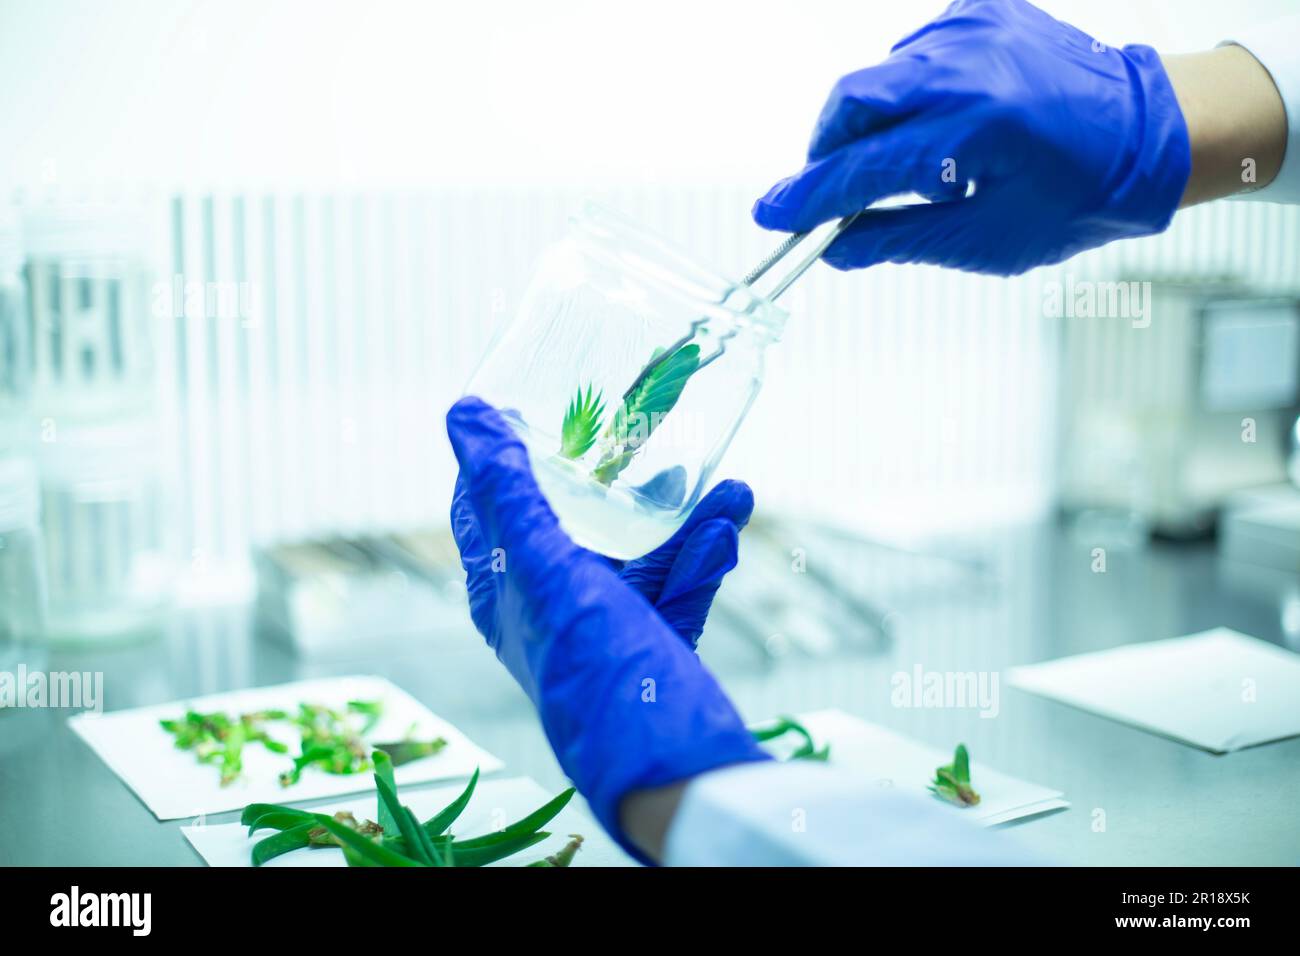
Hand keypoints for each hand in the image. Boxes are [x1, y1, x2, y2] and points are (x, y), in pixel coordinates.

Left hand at [447, 396, 768, 858]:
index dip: (496, 455)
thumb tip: (462, 414)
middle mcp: (550, 607)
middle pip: (569, 522)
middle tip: (630, 428)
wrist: (667, 762)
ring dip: (679, 515)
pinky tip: (731, 515)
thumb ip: (507, 491)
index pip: (483, 508)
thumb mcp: (544, 566)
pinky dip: (706, 550)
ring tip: (716, 484)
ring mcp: (607, 625)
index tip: (525, 404)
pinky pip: (682, 581)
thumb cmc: (591, 664)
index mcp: (503, 592)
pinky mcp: (657, 641)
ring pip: (640, 549)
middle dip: (605, 477)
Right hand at [752, 0, 1190, 275]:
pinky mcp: (981, 13)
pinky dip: (906, 95)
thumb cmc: (1080, 195)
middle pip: (854, 101)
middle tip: (825, 195)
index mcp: (978, 126)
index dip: (811, 198)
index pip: (865, 166)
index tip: (774, 217)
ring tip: (905, 167)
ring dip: (871, 127)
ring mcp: (976, 29)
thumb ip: (897, 240)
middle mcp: (972, 64)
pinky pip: (913, 55)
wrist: (1148, 135)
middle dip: (827, 152)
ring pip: (879, 78)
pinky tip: (935, 126)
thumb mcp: (986, 241)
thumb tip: (835, 248)